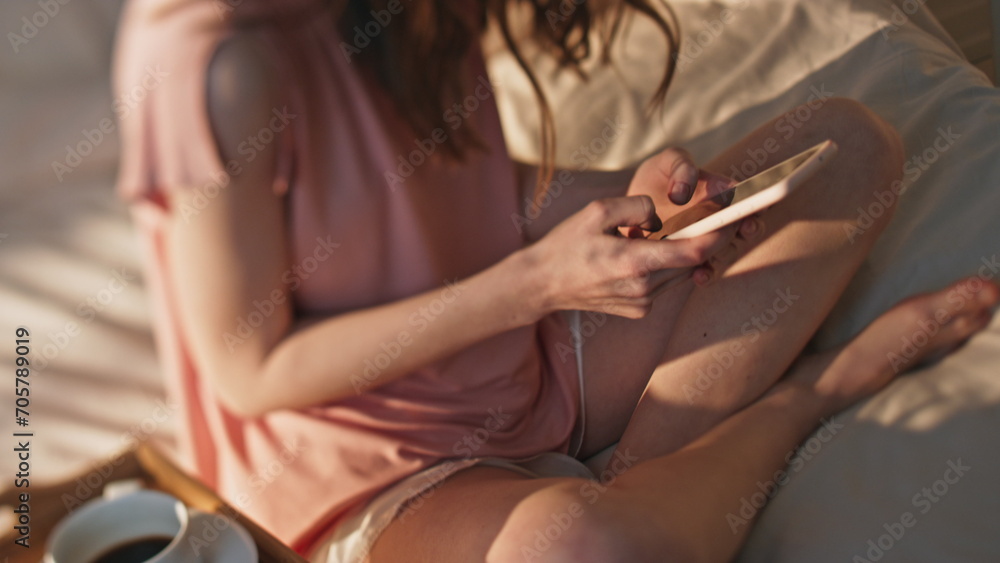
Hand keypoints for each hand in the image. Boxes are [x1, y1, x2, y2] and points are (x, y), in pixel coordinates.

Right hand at [525, 195, 735, 318]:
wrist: (542, 284)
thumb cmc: (566, 245)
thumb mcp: (597, 210)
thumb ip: (638, 206)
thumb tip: (661, 217)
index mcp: (635, 261)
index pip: (694, 250)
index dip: (719, 234)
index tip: (732, 219)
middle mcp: (644, 287)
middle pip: (690, 261)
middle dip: (699, 240)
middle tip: (704, 220)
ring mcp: (642, 303)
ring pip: (677, 273)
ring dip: (675, 255)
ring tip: (649, 240)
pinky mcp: (638, 311)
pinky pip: (662, 284)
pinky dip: (658, 269)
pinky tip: (634, 260)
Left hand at [625, 148, 763, 282]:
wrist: (634, 207)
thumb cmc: (658, 178)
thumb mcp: (667, 162)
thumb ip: (681, 167)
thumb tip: (682, 195)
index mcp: (724, 193)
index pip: (752, 198)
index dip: (760, 203)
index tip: (757, 205)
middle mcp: (722, 220)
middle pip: (747, 228)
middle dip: (749, 229)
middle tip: (744, 226)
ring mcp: (708, 242)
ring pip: (727, 252)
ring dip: (724, 253)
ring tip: (711, 251)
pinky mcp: (693, 261)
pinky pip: (707, 272)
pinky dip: (707, 275)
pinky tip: (699, 275)